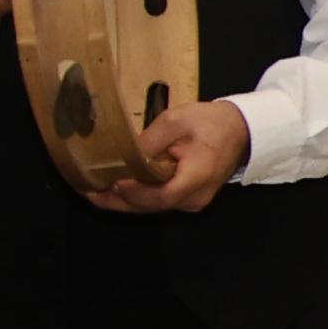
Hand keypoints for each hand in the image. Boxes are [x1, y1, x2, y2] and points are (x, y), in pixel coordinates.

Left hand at [86, 97, 249, 214]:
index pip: (161, 195)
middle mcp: (195, 198)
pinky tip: (115, 188)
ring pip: (152, 207)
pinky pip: (157, 201)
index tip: (111, 181)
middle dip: (117, 201)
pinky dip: (136, 196)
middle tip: (86, 191)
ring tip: (92, 190)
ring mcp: (192, 202)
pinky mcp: (187, 198)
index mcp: (197, 177)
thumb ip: (149, 142)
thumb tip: (120, 156)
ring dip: (122, 200)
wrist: (241, 130)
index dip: (134, 193)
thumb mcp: (177, 121)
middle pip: (151, 206)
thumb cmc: (211, 123)